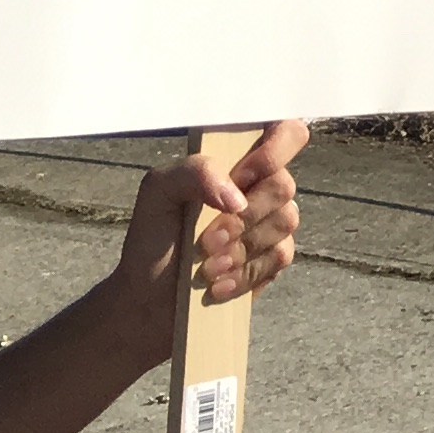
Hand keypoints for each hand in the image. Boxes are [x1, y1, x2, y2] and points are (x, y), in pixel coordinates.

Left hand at [111, 123, 307, 360]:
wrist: (148, 301)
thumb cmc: (152, 239)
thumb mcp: (159, 192)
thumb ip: (195, 172)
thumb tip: (237, 197)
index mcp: (236, 159)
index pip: (285, 131)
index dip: (275, 149)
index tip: (244, 177)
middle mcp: (259, 186)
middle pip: (284, 184)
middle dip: (244, 218)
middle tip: (206, 241)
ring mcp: (270, 223)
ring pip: (285, 222)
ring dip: (241, 249)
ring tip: (206, 268)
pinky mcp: (273, 260)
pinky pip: (280, 257)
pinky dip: (245, 273)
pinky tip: (217, 285)